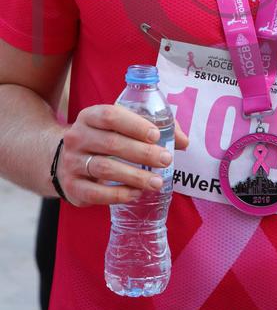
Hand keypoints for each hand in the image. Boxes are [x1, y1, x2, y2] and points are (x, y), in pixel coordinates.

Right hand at [57, 104, 188, 206]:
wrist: (60, 161)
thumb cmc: (102, 140)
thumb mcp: (118, 127)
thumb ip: (151, 129)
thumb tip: (183, 141)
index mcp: (89, 116)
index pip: (111, 115)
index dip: (135, 124)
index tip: (156, 135)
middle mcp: (77, 137)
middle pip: (111, 143)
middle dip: (142, 152)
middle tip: (165, 159)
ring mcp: (71, 162)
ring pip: (105, 168)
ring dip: (134, 176)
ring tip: (157, 182)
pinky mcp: (72, 187)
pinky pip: (96, 193)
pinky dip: (118, 194)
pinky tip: (136, 193)